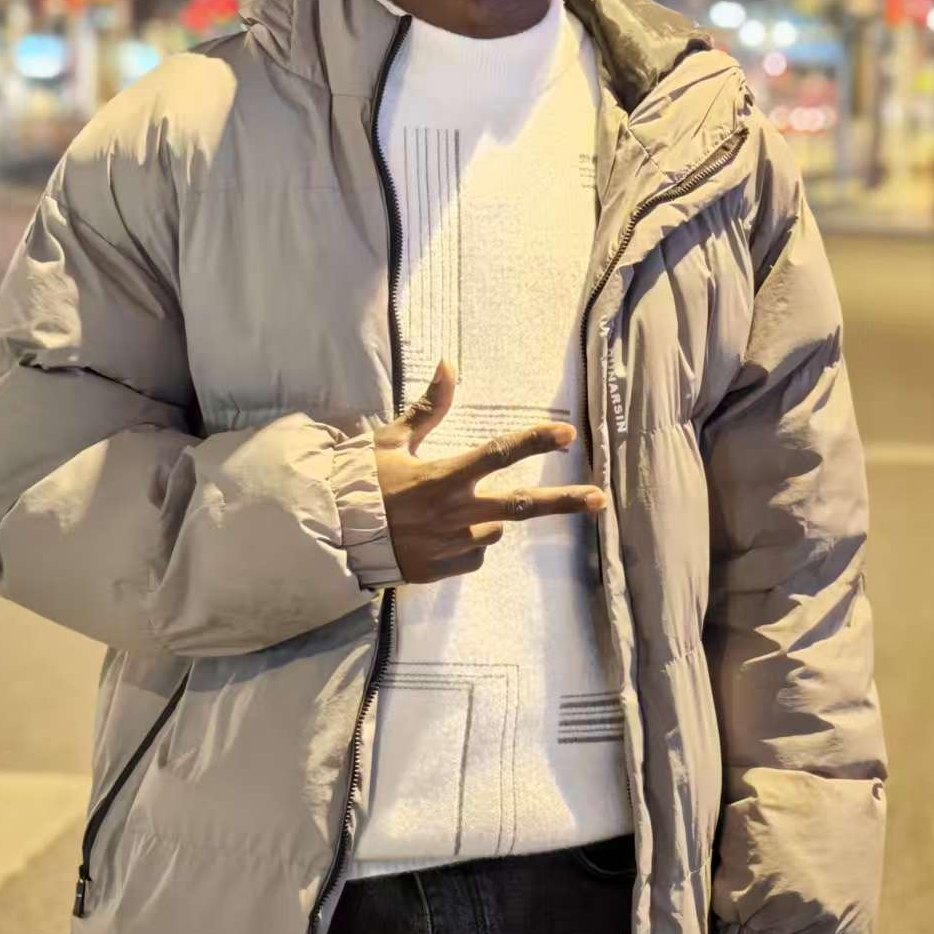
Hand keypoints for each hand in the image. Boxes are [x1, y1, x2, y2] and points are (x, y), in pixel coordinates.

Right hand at [372, 359, 605, 583]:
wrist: (334, 538)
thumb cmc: (362, 483)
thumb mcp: (391, 441)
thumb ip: (428, 408)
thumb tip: (447, 364)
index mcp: (443, 477)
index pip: (498, 453)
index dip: (534, 440)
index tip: (566, 433)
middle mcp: (455, 512)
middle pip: (521, 504)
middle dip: (564, 502)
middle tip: (599, 499)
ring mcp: (452, 544)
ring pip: (494, 530)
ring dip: (486, 520)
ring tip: (450, 514)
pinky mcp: (443, 570)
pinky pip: (473, 554)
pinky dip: (468, 544)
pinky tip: (440, 537)